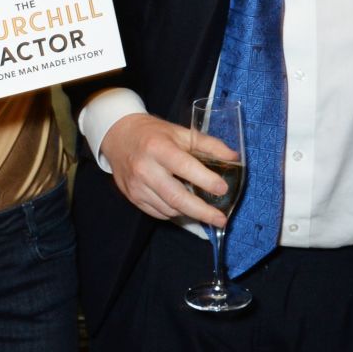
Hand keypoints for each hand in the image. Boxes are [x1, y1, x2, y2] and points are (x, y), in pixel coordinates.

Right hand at [98, 113, 237, 225]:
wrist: (118, 135)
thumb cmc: (154, 133)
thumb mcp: (181, 132)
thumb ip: (208, 145)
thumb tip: (234, 158)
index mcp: (158, 148)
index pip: (185, 167)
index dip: (206, 180)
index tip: (223, 189)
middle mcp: (145, 169)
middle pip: (176, 197)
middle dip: (202, 211)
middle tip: (221, 219)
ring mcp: (136, 186)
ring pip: (168, 209)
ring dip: (190, 212)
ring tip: (205, 211)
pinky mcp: (132, 197)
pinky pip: (158, 213)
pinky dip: (174, 213)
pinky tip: (185, 208)